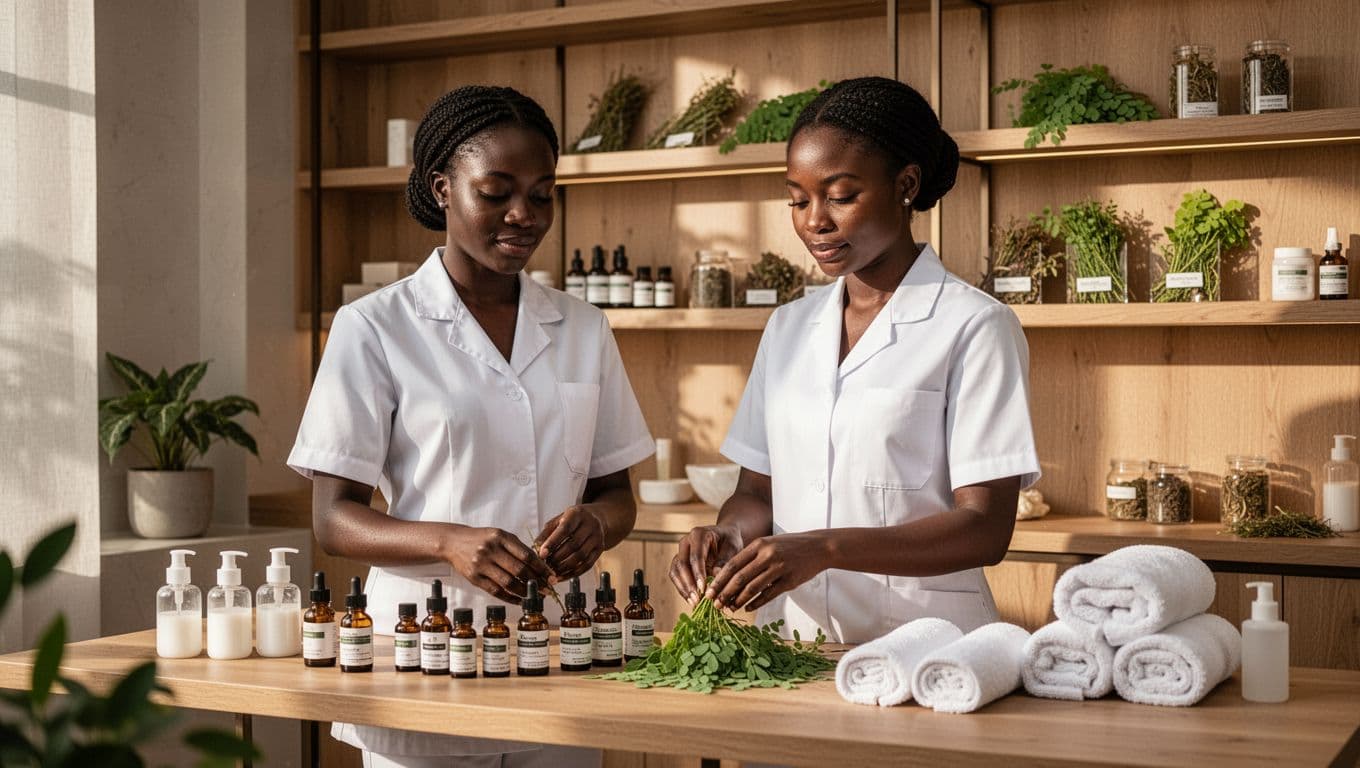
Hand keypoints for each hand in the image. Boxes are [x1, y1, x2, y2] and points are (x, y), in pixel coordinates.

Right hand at [443, 526, 553, 602]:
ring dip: (524, 592)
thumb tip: (540, 565)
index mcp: (500, 537)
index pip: (526, 554)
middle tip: (547, 589)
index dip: (541, 567)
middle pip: (519, 570)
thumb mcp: (499, 535)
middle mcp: (490, 550)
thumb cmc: (481, 538)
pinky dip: (510, 597)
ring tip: (535, 596)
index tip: (551, 575)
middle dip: (536, 581)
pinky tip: (519, 600)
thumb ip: (517, 547)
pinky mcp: (474, 578)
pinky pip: (495, 591)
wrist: (453, 542)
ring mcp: (481, 564)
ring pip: (508, 583)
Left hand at [536, 505, 606, 581]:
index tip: (542, 554)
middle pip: (574, 544)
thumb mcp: (558, 520)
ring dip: (565, 567)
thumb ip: (546, 533)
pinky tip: (562, 576)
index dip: (553, 542)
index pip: (565, 529)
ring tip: (552, 572)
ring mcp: (597, 537)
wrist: (596, 518)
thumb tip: (535, 548)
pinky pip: (587, 564)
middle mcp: (590, 524)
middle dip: (557, 558)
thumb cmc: (572, 520)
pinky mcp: (600, 549)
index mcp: (577, 514)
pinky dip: (574, 573)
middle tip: (545, 566)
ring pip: (581, 556)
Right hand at [669, 524, 742, 606]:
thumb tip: (716, 577)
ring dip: (684, 589)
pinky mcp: (679, 563)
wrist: (724, 536)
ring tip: (694, 603)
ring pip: (675, 572)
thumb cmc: (729, 540)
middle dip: (689, 584)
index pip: (695, 555)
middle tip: (697, 599)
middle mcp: (686, 542)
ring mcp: (681, 553)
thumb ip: (724, 561)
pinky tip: (692, 600)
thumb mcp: (732, 547)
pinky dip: (683, 589)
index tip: (703, 588)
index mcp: (699, 535)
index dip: (698, 573)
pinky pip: (676, 577)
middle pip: (681, 564)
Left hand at [705, 532, 830, 611]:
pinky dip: (756, 603)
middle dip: (724, 593)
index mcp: (759, 545)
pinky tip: (747, 608)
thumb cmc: (790, 546)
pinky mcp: (789, 581)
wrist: (819, 547)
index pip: (733, 564)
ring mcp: (779, 568)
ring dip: (738, 601)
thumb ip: (751, 556)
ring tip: (729, 608)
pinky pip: (768, 595)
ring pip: (752, 588)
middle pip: (739, 578)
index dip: (719, 580)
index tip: (709, 591)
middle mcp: (767, 555)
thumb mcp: (769, 544)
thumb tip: (730, 575)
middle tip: (715, 604)